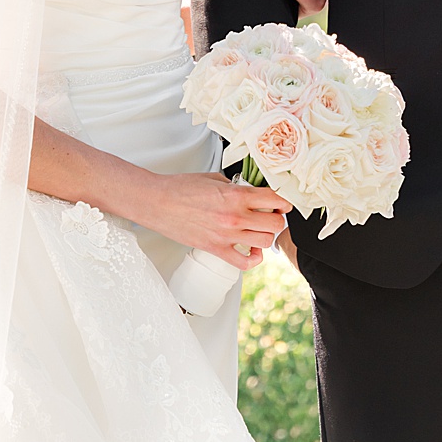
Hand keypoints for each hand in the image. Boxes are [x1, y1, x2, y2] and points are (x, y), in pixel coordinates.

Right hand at [134, 170, 290, 267]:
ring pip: (266, 242)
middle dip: (277, 218)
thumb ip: (236, 186)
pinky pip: (245, 263)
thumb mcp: (214, 178)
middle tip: (270, 215)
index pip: (276, 199)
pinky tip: (251, 250)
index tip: (282, 202)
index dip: (284, 200)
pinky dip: (254, 259)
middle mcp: (235, 216)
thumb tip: (250, 192)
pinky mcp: (216, 249)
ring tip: (257, 230)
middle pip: (277, 223)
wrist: (157, 201)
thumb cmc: (180, 188)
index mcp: (236, 195)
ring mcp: (226, 235)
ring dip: (265, 236)